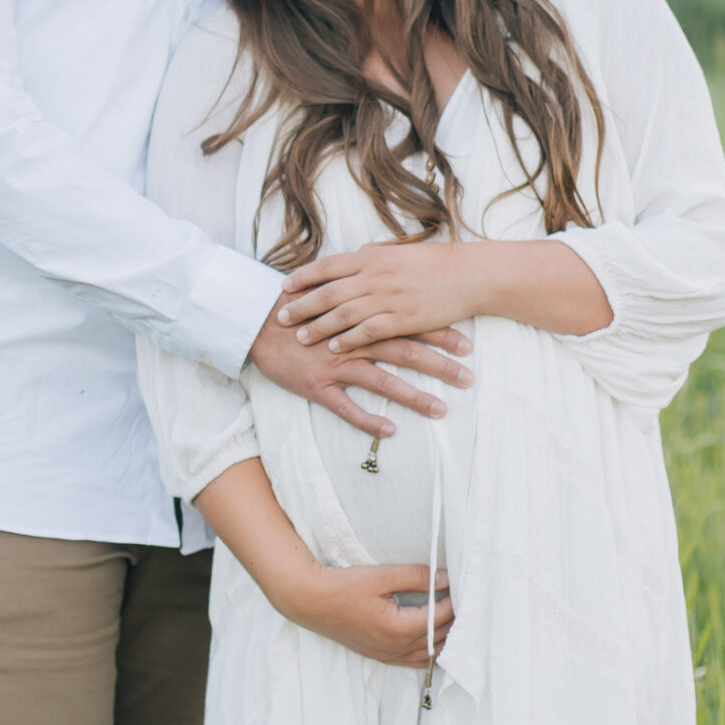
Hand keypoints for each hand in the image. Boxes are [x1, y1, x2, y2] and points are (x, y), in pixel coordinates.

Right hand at [247, 306, 470, 439]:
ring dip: (414, 397)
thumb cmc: (299, 308)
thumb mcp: (333, 292)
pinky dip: (368, 420)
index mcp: (362, 316)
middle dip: (440, 365)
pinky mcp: (318, 385)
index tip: (468, 345)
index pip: (409, 323)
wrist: (255, 323)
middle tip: (469, 378)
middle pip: (405, 351)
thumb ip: (366, 293)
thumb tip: (397, 292)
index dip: (440, 334)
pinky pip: (347, 407)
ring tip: (441, 409)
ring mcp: (336, 364)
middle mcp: (354, 339)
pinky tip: (390, 431)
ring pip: (383, 382)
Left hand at [278, 241, 482, 354]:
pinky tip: (333, 347)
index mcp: (372, 256)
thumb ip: (374, 256)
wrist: (469, 274)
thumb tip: (354, 256)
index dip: (303, 277)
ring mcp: (387, 297)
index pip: (328, 266)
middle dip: (301, 305)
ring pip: (343, 313)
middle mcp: (374, 275)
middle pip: (328, 292)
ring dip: (318, 326)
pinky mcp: (402, 318)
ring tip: (300, 336)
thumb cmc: (436, 262)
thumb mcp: (399, 252)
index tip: (283, 287)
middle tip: (281, 317)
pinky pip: (367, 330)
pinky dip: (347, 339)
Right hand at [281, 563, 452, 667]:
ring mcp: (387, 655)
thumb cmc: (342, 586)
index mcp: (399, 629)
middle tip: (466, 601)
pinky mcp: (379, 655)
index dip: (455, 603)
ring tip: (456, 619)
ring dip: (445, 638)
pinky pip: (414, 661)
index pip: (440, 618)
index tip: (465, 588)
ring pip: (429, 655)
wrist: (309, 602)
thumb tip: (446, 578)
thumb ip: (416, 577)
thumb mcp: (381, 576)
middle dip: (455, 620)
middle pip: (439, 638)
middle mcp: (396, 648)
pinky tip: (434, 639)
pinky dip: (429, 651)